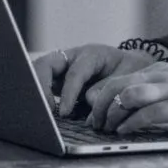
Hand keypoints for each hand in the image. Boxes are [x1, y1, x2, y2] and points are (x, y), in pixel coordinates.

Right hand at [32, 44, 155, 117]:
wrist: (131, 66)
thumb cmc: (131, 69)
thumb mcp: (127, 75)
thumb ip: (109, 86)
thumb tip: (89, 100)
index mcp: (92, 54)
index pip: (75, 72)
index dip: (68, 93)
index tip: (64, 112)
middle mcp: (73, 57)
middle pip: (46, 64)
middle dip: (40, 86)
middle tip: (43, 111)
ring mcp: (63, 67)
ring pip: (39, 72)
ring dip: (36, 91)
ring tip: (40, 113)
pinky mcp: (58, 79)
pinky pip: (43, 84)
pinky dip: (40, 97)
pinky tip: (43, 113)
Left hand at [86, 66, 167, 135]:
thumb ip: (155, 96)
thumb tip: (129, 110)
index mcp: (159, 71)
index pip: (117, 80)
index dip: (99, 99)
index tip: (94, 117)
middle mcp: (162, 76)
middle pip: (116, 86)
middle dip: (99, 107)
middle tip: (95, 125)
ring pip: (127, 96)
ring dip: (112, 114)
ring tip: (108, 129)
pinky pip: (148, 112)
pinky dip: (131, 123)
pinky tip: (125, 132)